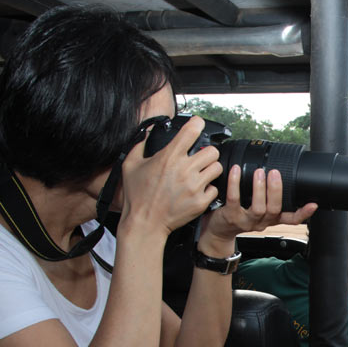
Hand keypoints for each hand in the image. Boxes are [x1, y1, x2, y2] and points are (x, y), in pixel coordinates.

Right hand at [120, 115, 222, 235]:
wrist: (145, 222)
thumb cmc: (137, 196)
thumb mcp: (130, 165)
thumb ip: (140, 144)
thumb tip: (149, 132)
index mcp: (169, 157)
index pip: (192, 130)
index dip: (197, 124)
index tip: (197, 125)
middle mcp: (184, 169)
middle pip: (212, 151)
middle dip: (207, 153)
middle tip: (200, 158)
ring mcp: (194, 186)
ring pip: (217, 168)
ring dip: (210, 169)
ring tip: (201, 174)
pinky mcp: (200, 202)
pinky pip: (215, 189)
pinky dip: (209, 189)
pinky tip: (198, 190)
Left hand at [201, 166, 316, 247]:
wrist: (217, 231)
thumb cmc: (238, 216)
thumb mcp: (258, 211)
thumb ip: (269, 199)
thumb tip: (278, 174)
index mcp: (271, 219)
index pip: (291, 219)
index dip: (303, 213)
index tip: (313, 204)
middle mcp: (261, 222)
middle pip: (274, 210)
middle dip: (276, 191)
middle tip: (275, 173)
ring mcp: (246, 221)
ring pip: (258, 208)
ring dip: (259, 189)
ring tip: (259, 172)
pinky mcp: (231, 216)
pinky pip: (234, 199)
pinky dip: (235, 183)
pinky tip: (236, 171)